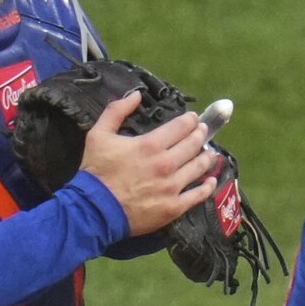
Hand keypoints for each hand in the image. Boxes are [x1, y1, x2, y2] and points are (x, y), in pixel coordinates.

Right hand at [79, 90, 219, 235]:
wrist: (93, 210)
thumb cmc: (96, 172)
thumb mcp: (98, 135)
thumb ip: (116, 111)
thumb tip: (136, 95)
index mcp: (151, 145)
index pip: (181, 127)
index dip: (190, 120)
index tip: (193, 118)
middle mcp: (166, 164)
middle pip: (193, 144)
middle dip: (200, 134)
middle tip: (202, 131)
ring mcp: (172, 187)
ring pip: (199, 167)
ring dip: (207, 157)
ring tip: (209, 152)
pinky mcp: (174, 207)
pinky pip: (198, 195)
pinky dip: (208, 186)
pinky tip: (211, 180)